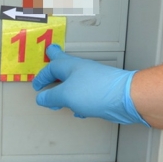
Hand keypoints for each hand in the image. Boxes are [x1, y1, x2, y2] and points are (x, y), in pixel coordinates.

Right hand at [32, 45, 148, 125]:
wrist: (125, 98)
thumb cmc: (96, 92)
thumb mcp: (66, 95)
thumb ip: (51, 96)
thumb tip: (41, 98)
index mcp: (70, 66)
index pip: (51, 68)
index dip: (41, 77)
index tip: (37, 86)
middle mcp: (82, 70)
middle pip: (64, 63)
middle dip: (56, 59)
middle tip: (51, 52)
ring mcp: (93, 79)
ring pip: (75, 79)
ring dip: (66, 86)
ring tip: (60, 89)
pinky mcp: (101, 91)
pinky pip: (85, 92)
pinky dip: (78, 99)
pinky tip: (79, 109)